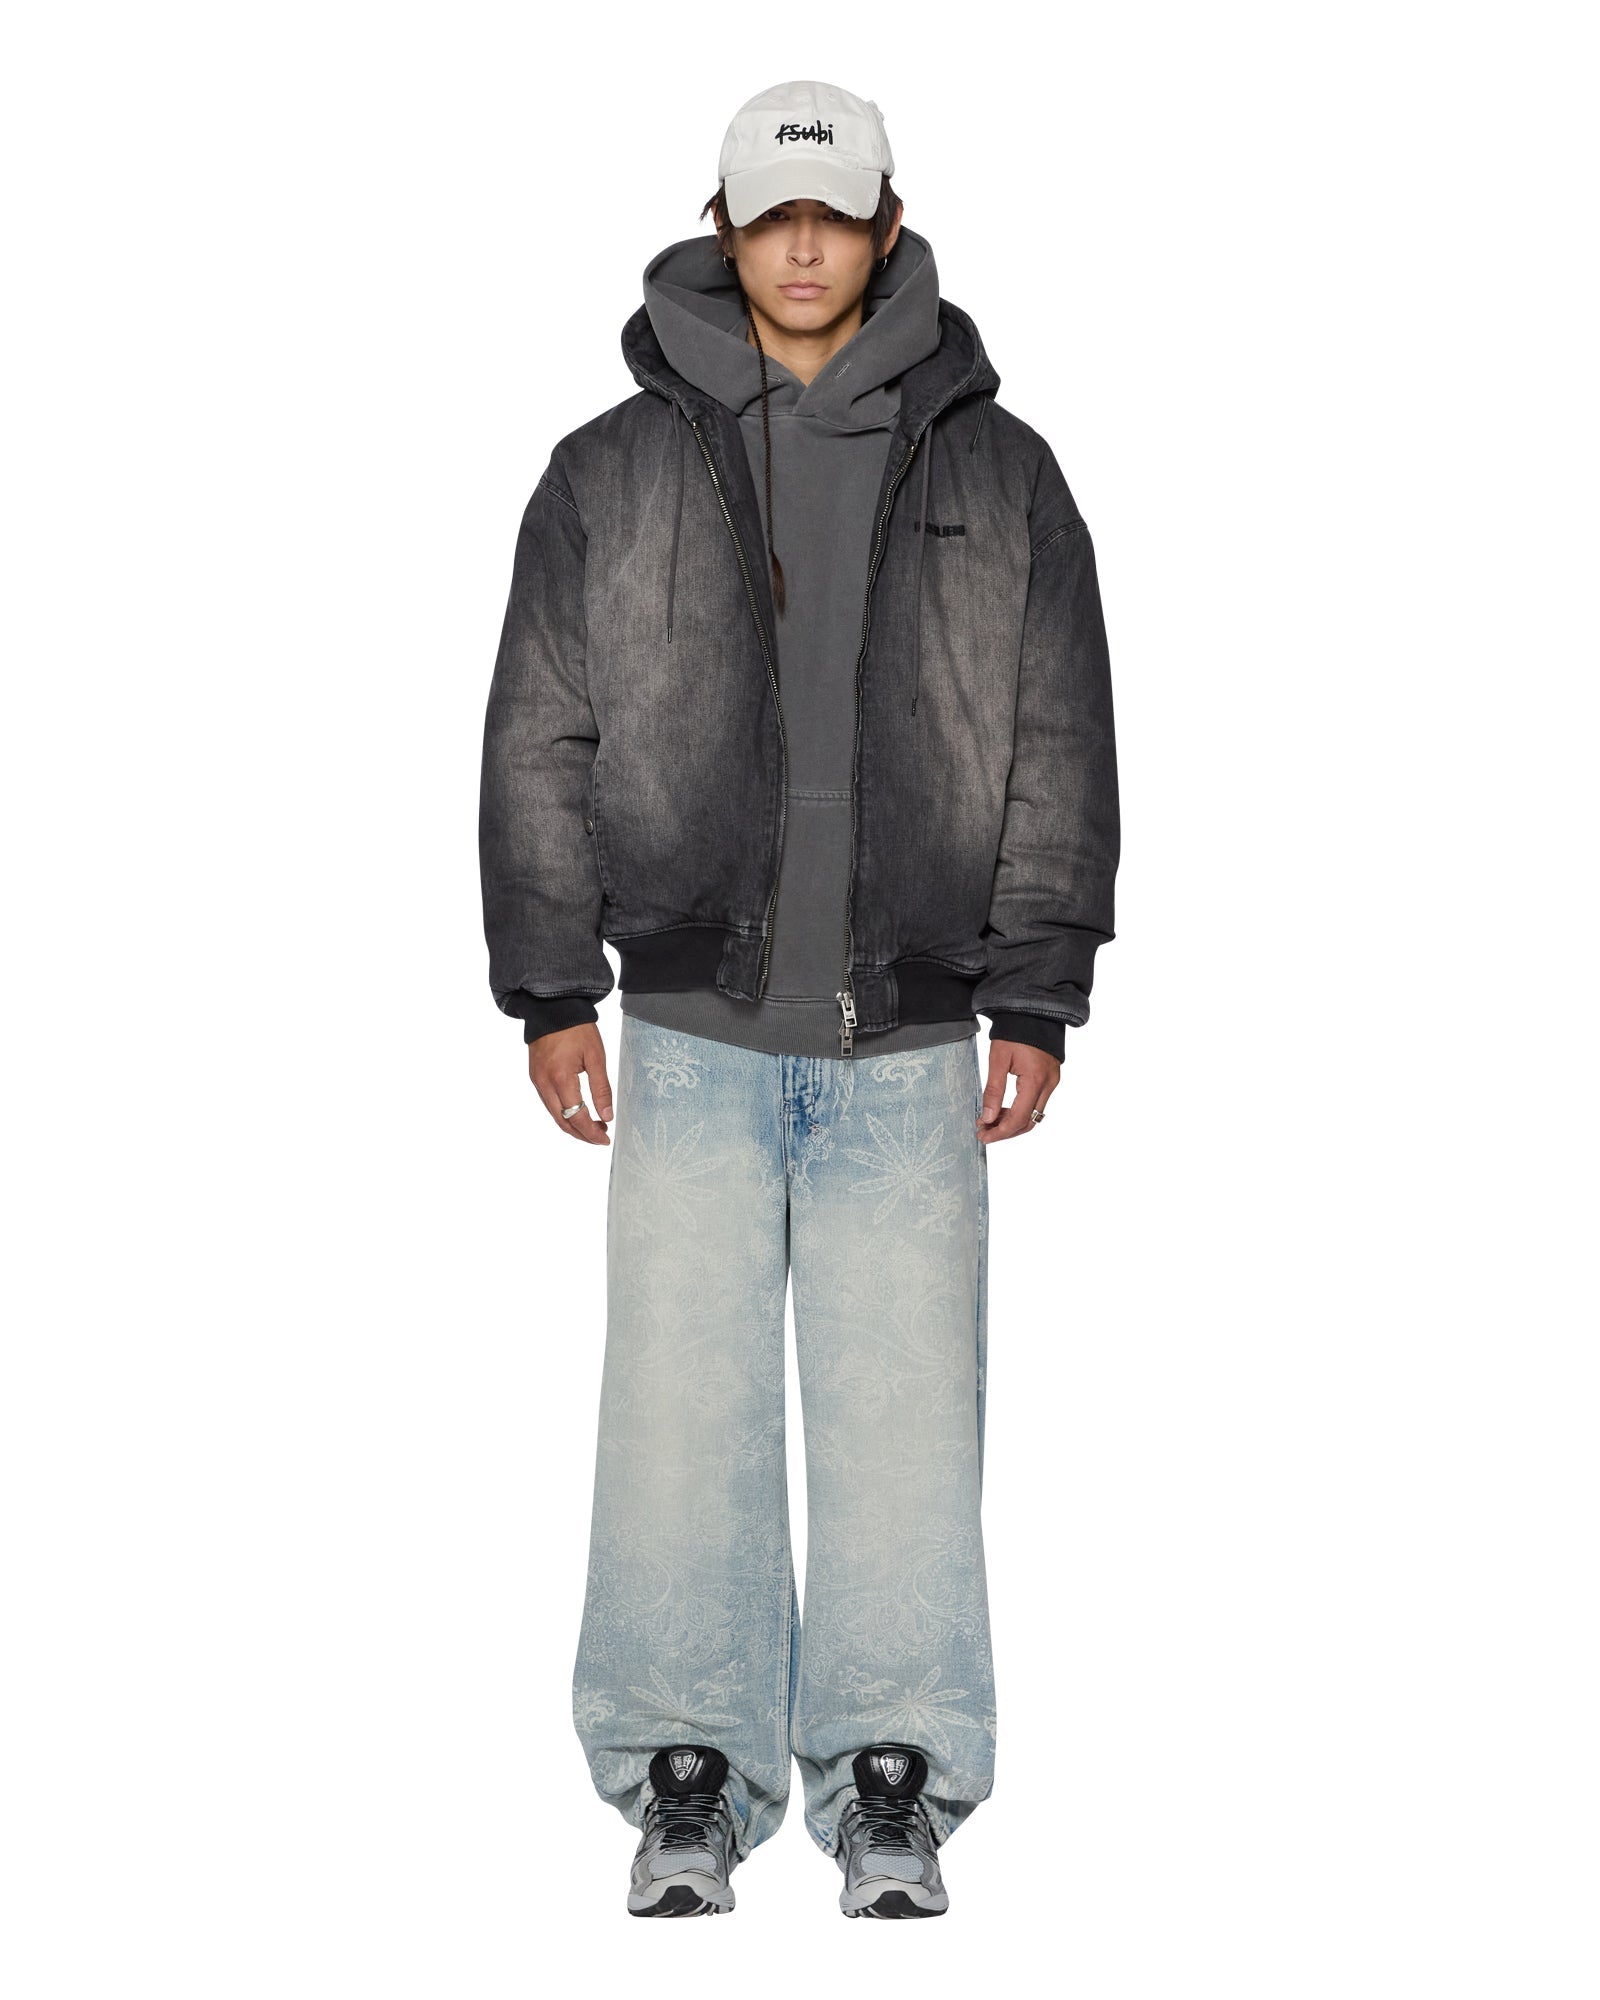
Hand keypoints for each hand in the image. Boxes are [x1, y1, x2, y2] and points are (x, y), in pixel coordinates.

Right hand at [527, 1022, 612, 1144]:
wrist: (552, 1008)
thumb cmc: (576, 1028)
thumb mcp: (595, 1057)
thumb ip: (601, 1088)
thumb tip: (607, 1115)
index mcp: (560, 1078)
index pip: (576, 1116)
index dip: (591, 1132)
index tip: (605, 1138)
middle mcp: (544, 1083)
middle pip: (562, 1122)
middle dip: (582, 1134)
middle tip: (601, 1136)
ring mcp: (537, 1081)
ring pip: (554, 1115)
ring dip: (573, 1125)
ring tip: (594, 1125)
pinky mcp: (535, 1077)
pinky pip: (549, 1103)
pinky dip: (563, 1113)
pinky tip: (577, 1112)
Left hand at [978, 1038, 1059, 1143]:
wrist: (1033, 1010)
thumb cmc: (1014, 1031)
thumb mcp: (998, 1059)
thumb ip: (993, 1090)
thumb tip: (987, 1117)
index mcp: (1035, 1080)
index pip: (1019, 1119)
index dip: (1000, 1132)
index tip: (983, 1135)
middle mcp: (1048, 1085)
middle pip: (1029, 1122)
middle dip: (1006, 1131)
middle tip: (984, 1131)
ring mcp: (1052, 1082)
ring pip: (1034, 1115)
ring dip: (1013, 1122)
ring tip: (989, 1120)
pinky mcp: (1051, 1078)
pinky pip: (1037, 1103)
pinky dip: (1021, 1110)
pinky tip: (1003, 1109)